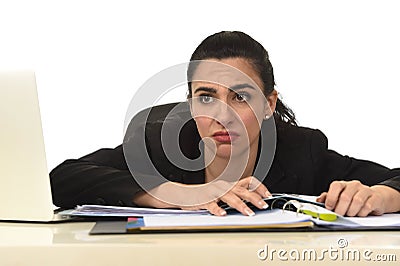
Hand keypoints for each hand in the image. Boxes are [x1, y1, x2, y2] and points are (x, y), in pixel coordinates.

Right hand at [133, 176, 271, 215]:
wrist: (183, 194)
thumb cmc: (205, 195)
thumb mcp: (222, 193)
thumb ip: (235, 194)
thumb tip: (252, 199)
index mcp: (229, 184)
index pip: (248, 181)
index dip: (260, 187)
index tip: (269, 195)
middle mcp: (224, 187)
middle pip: (242, 190)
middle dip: (255, 198)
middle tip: (263, 206)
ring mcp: (214, 193)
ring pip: (230, 198)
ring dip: (240, 206)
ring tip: (249, 214)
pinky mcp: (204, 200)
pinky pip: (211, 205)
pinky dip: (217, 210)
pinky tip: (222, 215)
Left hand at [316, 180, 399, 216]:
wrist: (376, 197)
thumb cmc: (354, 197)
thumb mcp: (340, 196)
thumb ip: (328, 198)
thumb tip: (318, 201)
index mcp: (343, 184)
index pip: (336, 186)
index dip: (331, 198)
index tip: (329, 207)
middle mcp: (354, 185)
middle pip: (345, 196)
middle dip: (340, 209)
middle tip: (339, 215)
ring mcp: (365, 190)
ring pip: (357, 201)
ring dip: (351, 212)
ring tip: (350, 215)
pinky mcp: (375, 198)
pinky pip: (367, 206)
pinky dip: (361, 213)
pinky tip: (359, 214)